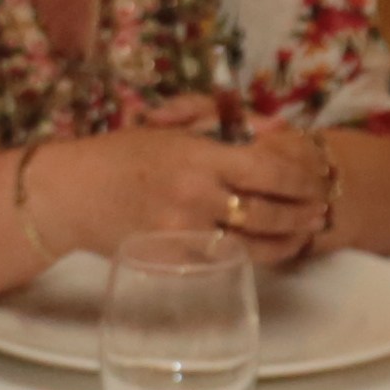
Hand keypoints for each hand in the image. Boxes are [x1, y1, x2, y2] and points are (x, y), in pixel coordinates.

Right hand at [63, 113, 338, 270]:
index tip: (314, 177)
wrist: (68, 194)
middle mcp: (197, 194)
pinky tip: (267, 252)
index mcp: (199, 156)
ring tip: (304, 233)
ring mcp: (185, 230)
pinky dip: (251, 257)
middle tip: (320, 210)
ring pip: (252, 244)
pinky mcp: (173, 257)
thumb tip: (262, 127)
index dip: (299, 176)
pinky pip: (224, 261)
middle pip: (268, 210)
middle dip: (302, 212)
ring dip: (286, 240)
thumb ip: (214, 127)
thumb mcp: (167, 129)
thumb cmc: (118, 155)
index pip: (267, 167)